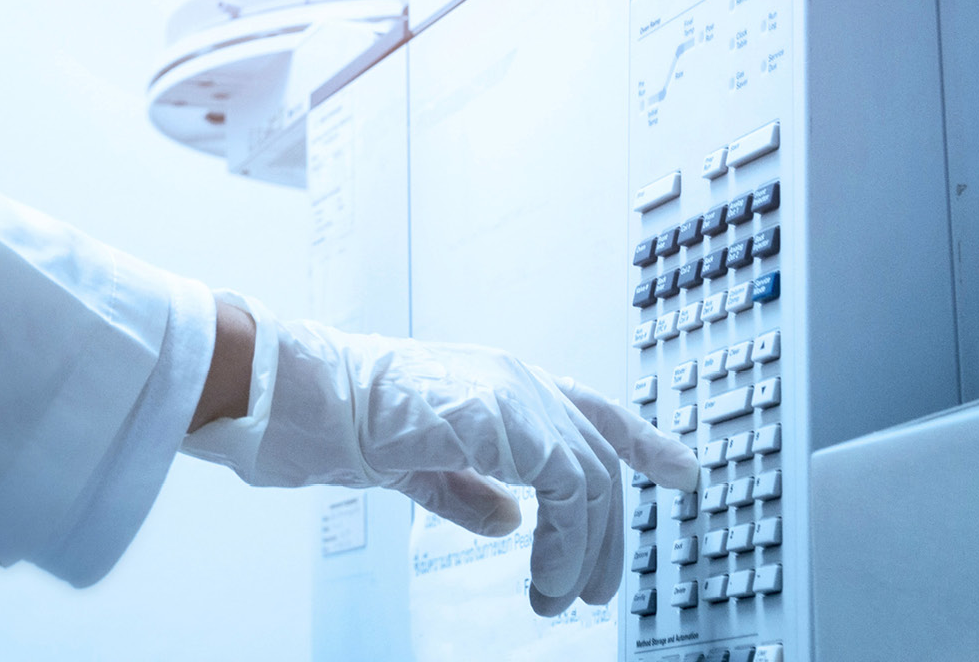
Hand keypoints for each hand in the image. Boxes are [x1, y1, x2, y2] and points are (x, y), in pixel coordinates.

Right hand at [184, 294, 699, 616]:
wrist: (296, 397)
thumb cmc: (334, 418)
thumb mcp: (415, 462)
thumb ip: (466, 488)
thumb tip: (509, 521)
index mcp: (495, 383)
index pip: (591, 410)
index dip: (643, 441)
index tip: (682, 472)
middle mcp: (516, 381)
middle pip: (599, 455)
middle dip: (608, 532)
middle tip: (598, 589)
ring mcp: (514, 395)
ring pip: (593, 478)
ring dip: (587, 549)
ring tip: (563, 598)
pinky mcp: (506, 419)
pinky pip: (568, 490)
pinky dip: (567, 542)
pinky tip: (548, 575)